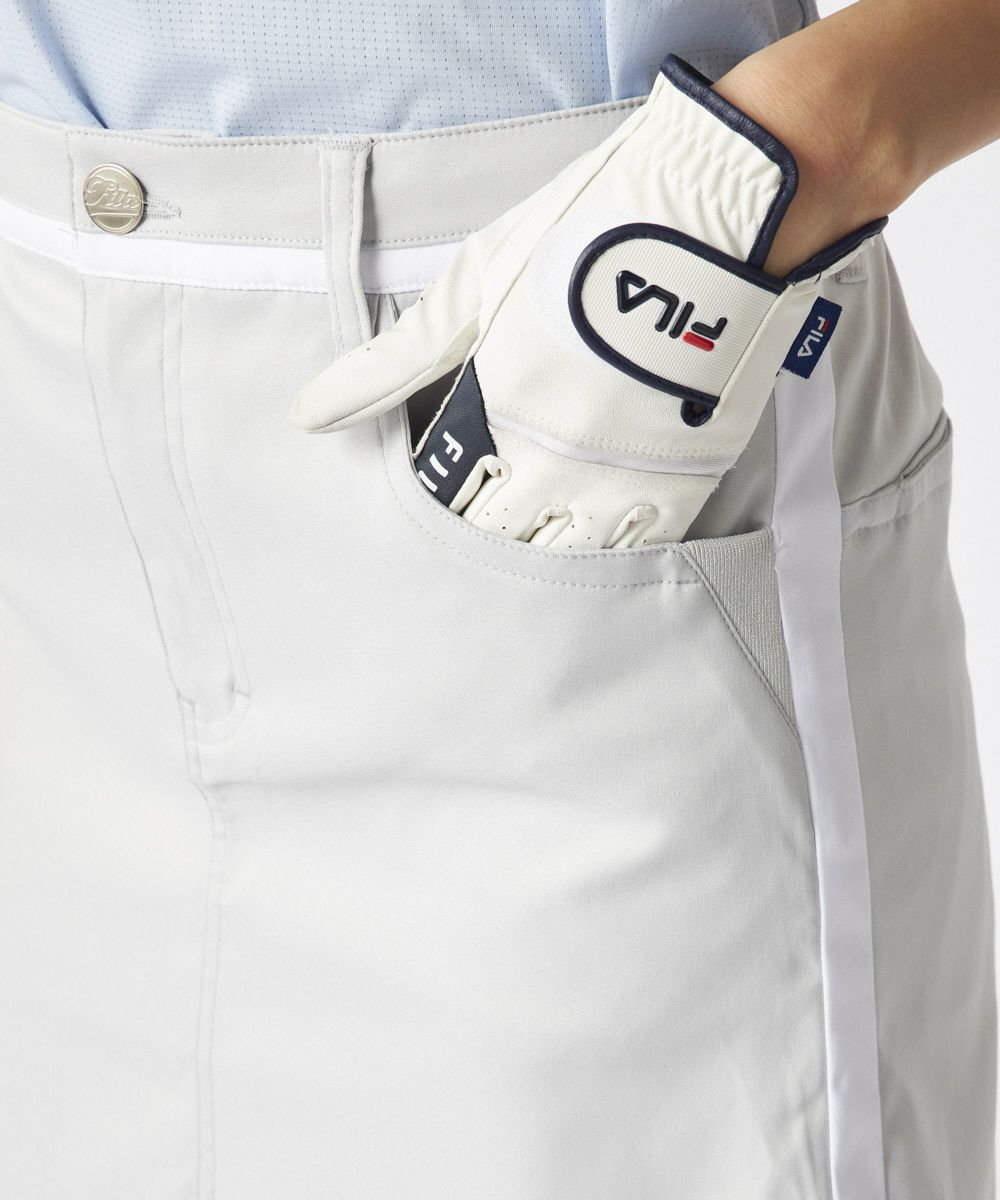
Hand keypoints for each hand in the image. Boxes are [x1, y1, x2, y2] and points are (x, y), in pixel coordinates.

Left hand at [292, 56, 883, 546]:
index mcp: (499, 427)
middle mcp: (561, 470)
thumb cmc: (581, 242)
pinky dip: (617, 548)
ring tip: (543, 542)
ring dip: (554, 555)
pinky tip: (603, 540)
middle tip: (487, 541)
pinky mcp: (691, 476)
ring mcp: (629, 480)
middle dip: (493, 543)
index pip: (455, 512)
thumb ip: (391, 364)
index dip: (445, 518)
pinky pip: (644, 545)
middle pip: (511, 544)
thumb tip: (309, 415)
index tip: (445, 512)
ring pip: (578, 557)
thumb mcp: (471, 290)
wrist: (713, 219)